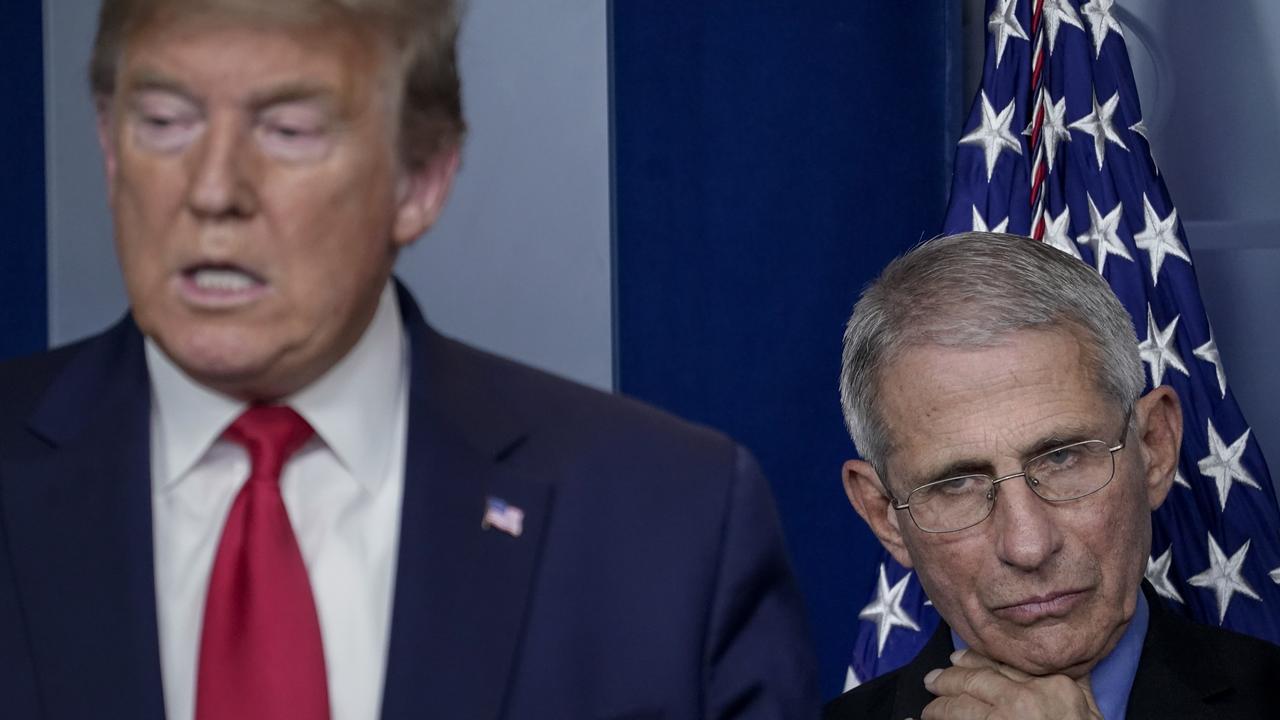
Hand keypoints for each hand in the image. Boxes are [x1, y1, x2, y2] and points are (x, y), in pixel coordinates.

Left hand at [915, 648, 1101, 719]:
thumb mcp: (1090, 710)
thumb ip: (1077, 684)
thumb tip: (1072, 662)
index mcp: (1051, 687)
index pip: (1002, 666)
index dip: (972, 661)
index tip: (956, 659)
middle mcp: (1025, 702)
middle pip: (975, 683)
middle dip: (948, 680)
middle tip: (932, 680)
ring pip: (960, 708)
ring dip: (940, 708)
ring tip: (929, 710)